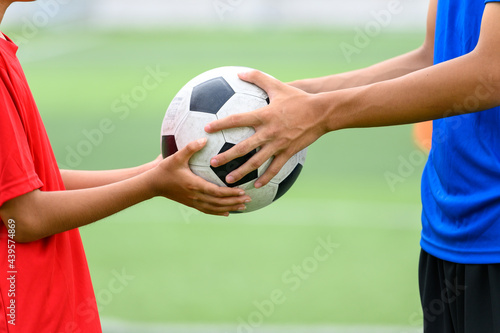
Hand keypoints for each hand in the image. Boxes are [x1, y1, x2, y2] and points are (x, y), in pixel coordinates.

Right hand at [153, 138, 250, 215]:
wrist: (152, 184)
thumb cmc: (165, 169)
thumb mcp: (176, 156)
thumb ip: (190, 147)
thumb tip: (204, 138)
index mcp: (194, 185)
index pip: (216, 191)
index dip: (230, 193)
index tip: (242, 190)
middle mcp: (195, 196)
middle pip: (219, 202)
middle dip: (235, 201)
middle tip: (249, 199)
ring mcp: (193, 201)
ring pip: (215, 208)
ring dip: (230, 208)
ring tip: (243, 207)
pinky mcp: (190, 204)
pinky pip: (207, 210)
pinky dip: (218, 212)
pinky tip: (226, 212)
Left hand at [205, 70, 327, 187]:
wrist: (321, 112)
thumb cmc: (298, 98)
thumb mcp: (277, 86)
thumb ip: (257, 78)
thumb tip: (239, 72)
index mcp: (263, 116)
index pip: (237, 120)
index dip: (221, 124)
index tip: (207, 129)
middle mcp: (268, 132)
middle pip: (243, 147)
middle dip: (226, 156)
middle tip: (212, 163)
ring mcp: (278, 144)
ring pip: (256, 162)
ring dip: (241, 172)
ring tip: (228, 180)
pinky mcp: (288, 152)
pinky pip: (274, 168)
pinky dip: (265, 178)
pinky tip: (256, 185)